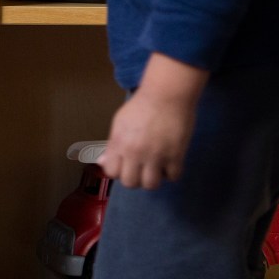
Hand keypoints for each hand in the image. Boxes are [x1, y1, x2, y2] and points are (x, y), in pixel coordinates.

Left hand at [97, 53, 207, 189]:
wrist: (167, 93)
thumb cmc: (141, 105)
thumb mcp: (119, 123)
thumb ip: (112, 145)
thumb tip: (102, 162)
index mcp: (118, 144)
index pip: (111, 172)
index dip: (119, 171)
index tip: (126, 166)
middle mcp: (134, 152)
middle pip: (130, 183)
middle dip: (135, 179)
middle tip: (142, 169)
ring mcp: (155, 155)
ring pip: (151, 185)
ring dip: (153, 179)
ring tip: (157, 169)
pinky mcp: (176, 154)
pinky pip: (173, 177)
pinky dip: (172, 173)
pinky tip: (171, 163)